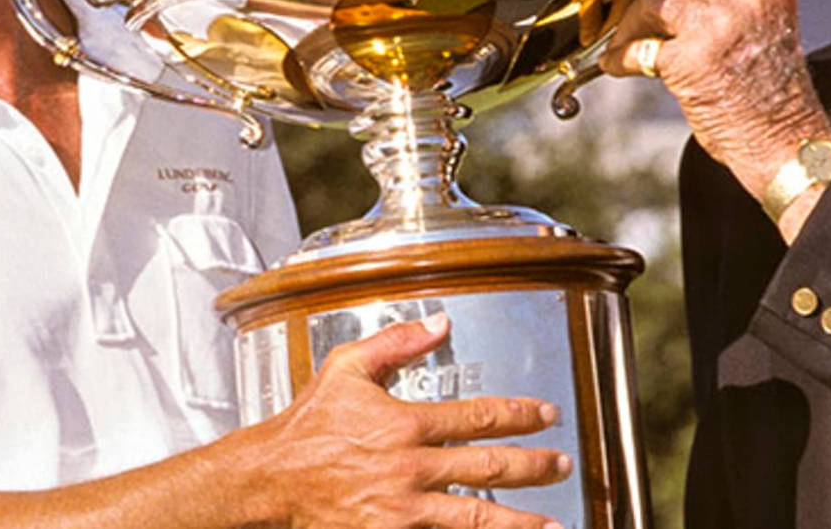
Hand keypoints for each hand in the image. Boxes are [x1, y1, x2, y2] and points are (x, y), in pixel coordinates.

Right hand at [231, 314, 568, 527]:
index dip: (520, 415)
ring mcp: (402, 510)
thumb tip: (441, 322)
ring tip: (552, 526)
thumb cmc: (306, 427)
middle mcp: (410, 468)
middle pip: (490, 468)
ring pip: (476, 518)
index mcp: (405, 423)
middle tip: (562, 465)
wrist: (268, 480)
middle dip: (534, 467)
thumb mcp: (347, 367)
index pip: (480, 416)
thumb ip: (397, 342)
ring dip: (519, 523)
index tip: (546, 415)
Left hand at [600, 0, 830, 198]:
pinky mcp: (690, 57)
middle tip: (638, 27)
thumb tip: (673, 4)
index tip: (665, 1)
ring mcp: (718, 25)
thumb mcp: (764, 36)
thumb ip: (730, 10)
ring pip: (655, 0)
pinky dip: (622, 57)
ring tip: (627, 46)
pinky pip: (640, 46)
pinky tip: (619, 67)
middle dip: (652, 2)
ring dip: (634, 24)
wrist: (786, 145)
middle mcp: (747, 0)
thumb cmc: (774, 103)